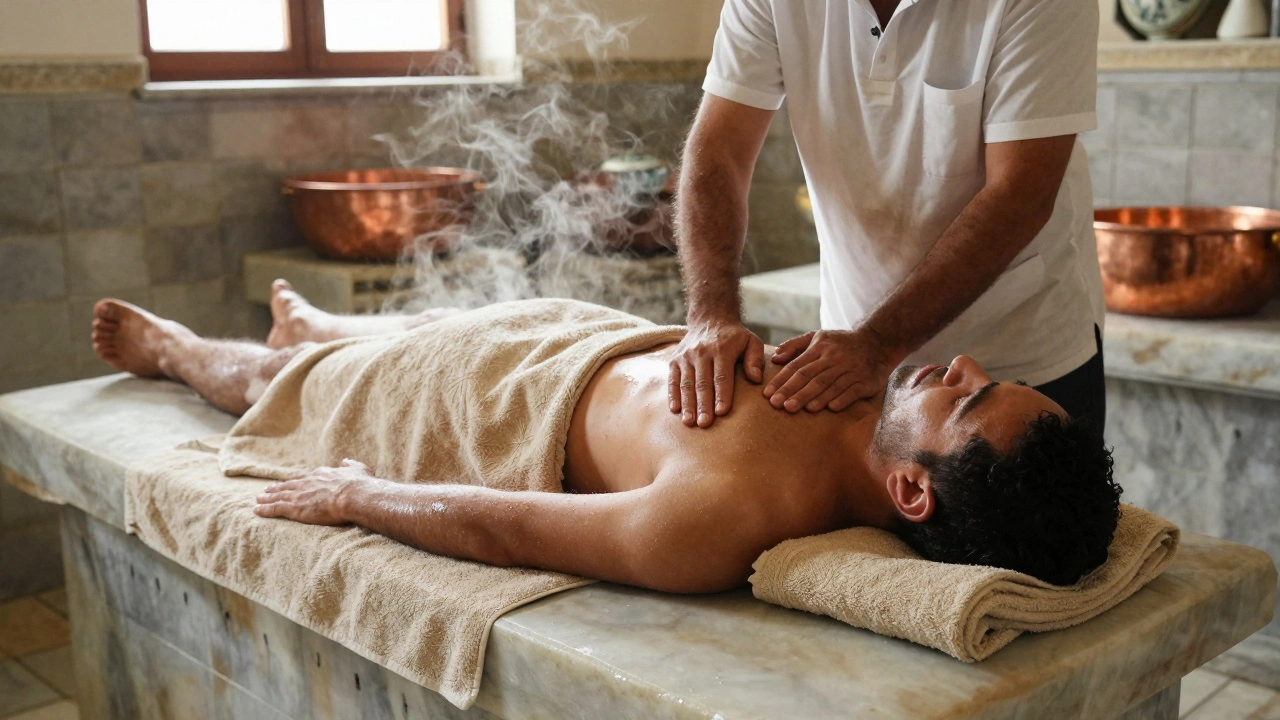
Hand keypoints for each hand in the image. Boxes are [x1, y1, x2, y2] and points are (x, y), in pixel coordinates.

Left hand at [254, 459, 379, 524]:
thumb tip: (345, 460)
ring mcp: (299, 495)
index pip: (303, 477)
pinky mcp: (295, 508)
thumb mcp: (358, 468)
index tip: (288, 481)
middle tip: (266, 490)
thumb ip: (350, 464)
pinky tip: (257, 510)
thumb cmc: (359, 484)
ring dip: (267, 498)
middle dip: (276, 488)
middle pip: (287, 485)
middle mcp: (307, 482)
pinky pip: (275, 509)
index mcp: (321, 474)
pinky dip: (265, 509)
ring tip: (258, 499)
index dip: (294, 480)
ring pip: (278, 496)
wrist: (354, 495)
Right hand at [668, 320, 764, 427]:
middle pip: (702, 383)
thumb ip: (755, 359)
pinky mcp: (674, 360)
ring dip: (687, 404)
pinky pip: (673, 380)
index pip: (722, 376)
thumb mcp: (751, 341)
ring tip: (689, 422)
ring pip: (686, 384)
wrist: (709, 318)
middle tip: (704, 424)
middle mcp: (701, 352)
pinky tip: (675, 410)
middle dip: (703, 405)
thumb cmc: (734, 337)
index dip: (722, 394)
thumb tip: (756, 379)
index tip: (722, 412)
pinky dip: (672, 395)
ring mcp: (686, 356)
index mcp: (722, 349)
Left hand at [764, 329, 896, 412]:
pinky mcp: (866, 381)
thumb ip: (795, 345)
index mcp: (821, 348)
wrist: (878, 342)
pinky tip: (829, 408)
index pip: (797, 366)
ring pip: (829, 385)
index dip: (782, 381)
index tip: (768, 394)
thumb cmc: (841, 343)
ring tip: (796, 408)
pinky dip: (841, 399)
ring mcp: (851, 370)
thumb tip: (775, 357)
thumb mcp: (818, 337)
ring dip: (812, 398)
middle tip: (777, 405)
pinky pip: (852, 391)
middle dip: (793, 391)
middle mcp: (835, 359)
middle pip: (811, 377)